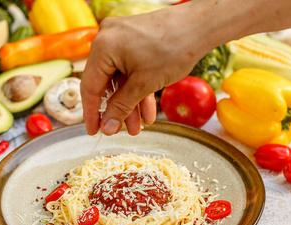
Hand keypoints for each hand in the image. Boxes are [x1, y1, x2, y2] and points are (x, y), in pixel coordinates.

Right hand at [80, 4, 210, 135]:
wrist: (200, 26)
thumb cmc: (173, 49)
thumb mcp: (143, 84)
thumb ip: (121, 107)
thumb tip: (106, 128)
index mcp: (103, 47)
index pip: (90, 87)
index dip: (92, 113)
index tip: (93, 131)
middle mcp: (107, 40)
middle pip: (106, 83)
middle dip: (117, 110)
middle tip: (122, 131)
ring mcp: (121, 39)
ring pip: (120, 79)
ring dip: (130, 103)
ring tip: (140, 126)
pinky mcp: (134, 41)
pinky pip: (130, 69)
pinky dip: (138, 89)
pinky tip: (147, 111)